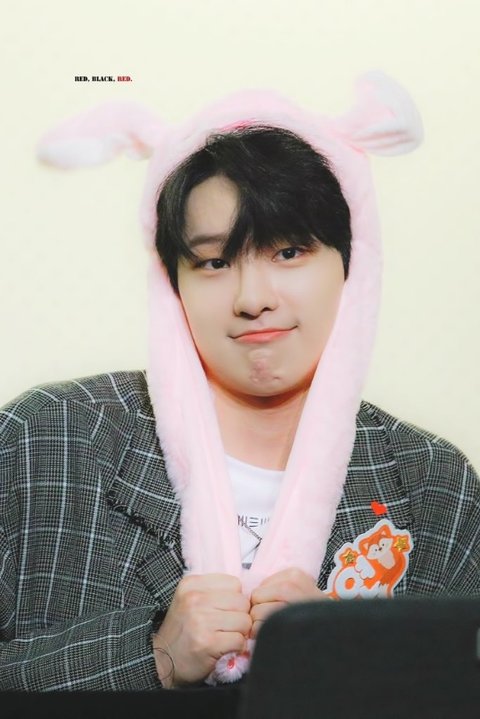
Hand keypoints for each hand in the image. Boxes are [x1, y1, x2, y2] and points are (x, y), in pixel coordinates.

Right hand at [153, 573, 250, 687]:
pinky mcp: (208, 642)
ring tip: (224, 636)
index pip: (234, 583)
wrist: (163, 660)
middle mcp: (195, 598)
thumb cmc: (182, 629)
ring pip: (244, 621)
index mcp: (191, 584)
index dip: (234, 598)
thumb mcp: (190, 599)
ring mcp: (201, 620)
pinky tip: (223, 648)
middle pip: (242, 602)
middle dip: (239, 616)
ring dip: (239, 632)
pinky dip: (236, 647)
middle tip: (226, 626)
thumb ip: (214, 590)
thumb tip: (248, 594)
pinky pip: (240, 640)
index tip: (224, 609)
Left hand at [250, 567, 327, 638]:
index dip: (264, 600)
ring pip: (256, 613)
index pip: (260, 586)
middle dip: (259, 612)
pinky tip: (276, 636)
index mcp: (294, 575)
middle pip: (256, 598)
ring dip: (260, 625)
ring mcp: (291, 604)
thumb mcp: (298, 592)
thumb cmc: (312, 615)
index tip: (277, 608)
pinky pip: (260, 628)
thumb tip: (247, 597)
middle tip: (273, 621)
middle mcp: (293, 586)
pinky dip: (262, 636)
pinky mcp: (287, 623)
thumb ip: (276, 588)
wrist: (333, 634)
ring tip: (276, 629)